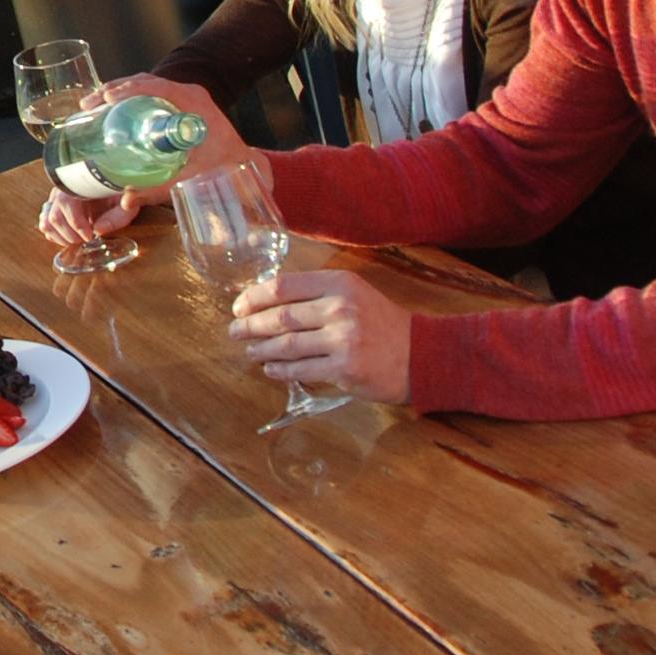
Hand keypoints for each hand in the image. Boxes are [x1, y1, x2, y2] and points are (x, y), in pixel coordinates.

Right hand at [30, 75, 243, 247]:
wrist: (245, 165)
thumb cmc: (225, 169)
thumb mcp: (191, 178)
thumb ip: (159, 189)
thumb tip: (126, 200)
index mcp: (193, 101)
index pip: (157, 86)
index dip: (130, 88)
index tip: (106, 98)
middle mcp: (187, 94)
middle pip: (144, 82)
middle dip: (113, 89)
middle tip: (89, 105)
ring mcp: (182, 98)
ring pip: (144, 87)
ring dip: (117, 93)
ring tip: (92, 107)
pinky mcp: (177, 106)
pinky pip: (149, 95)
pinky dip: (128, 100)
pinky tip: (109, 112)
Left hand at [227, 263, 412, 401]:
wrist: (421, 355)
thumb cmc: (383, 323)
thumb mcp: (354, 293)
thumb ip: (318, 293)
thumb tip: (270, 299)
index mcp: (339, 283)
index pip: (283, 286)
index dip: (254, 297)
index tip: (239, 306)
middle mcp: (339, 308)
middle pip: (280, 316)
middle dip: (250, 325)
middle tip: (234, 331)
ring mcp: (342, 339)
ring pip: (286, 345)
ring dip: (261, 349)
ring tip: (250, 351)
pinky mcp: (344, 369)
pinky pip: (301, 370)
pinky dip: (280, 370)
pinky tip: (271, 369)